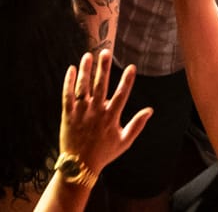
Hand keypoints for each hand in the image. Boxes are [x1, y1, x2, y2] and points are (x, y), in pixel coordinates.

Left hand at [60, 50, 153, 175]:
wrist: (80, 166)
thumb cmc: (104, 153)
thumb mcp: (124, 141)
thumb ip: (137, 125)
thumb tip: (150, 110)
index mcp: (111, 117)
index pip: (121, 94)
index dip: (127, 80)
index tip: (132, 66)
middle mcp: (96, 112)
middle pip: (100, 85)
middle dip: (103, 67)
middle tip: (106, 51)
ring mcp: (81, 112)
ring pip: (83, 86)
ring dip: (85, 70)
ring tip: (88, 55)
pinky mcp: (68, 115)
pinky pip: (67, 95)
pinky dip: (68, 82)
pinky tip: (71, 69)